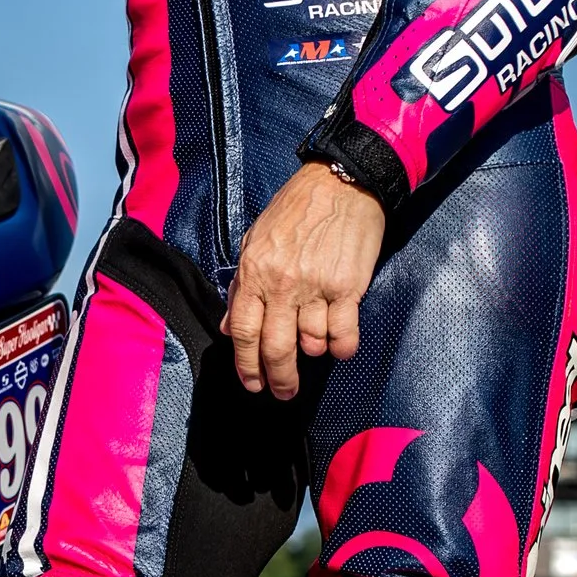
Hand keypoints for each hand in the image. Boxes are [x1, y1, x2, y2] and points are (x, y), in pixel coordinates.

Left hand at [224, 163, 385, 400]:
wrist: (342, 183)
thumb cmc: (296, 210)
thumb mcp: (255, 240)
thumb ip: (242, 285)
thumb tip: (228, 327)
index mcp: (254, 272)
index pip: (242, 331)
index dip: (245, 365)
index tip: (252, 383)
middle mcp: (282, 284)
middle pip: (275, 348)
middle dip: (278, 379)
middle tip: (283, 392)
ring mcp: (316, 287)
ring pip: (311, 344)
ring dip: (313, 352)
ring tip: (315, 344)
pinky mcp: (347, 288)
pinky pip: (343, 336)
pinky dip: (341, 348)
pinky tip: (339, 345)